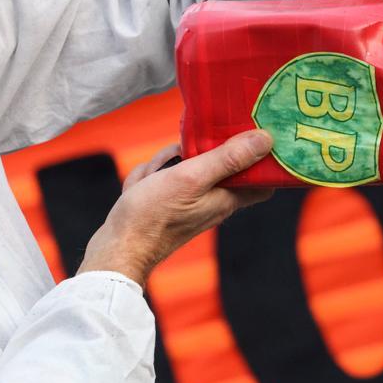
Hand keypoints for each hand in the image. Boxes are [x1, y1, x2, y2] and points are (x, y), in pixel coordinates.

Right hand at [77, 131, 274, 285]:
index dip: (262, 158)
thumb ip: (227, 159)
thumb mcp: (192, 178)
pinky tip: (142, 184)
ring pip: (185, 164)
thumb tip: (266, 140)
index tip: (253, 134)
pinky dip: (152, 174)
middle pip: (216, 161)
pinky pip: (164, 175)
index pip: (262, 180)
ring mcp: (189, 201)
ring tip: (153, 177)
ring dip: (165, 162)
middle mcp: (213, 201)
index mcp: (227, 198)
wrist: (117, 247)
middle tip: (178, 156)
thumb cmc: (154, 216)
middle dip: (194, 151)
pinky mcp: (168, 201)